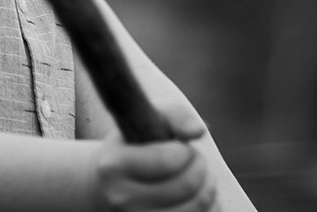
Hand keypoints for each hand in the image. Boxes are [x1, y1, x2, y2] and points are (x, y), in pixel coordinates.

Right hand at [89, 99, 213, 211]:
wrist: (107, 188)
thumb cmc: (133, 148)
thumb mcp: (144, 121)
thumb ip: (175, 115)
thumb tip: (198, 132)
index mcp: (114, 165)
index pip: (168, 160)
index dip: (186, 151)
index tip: (183, 148)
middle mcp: (121, 199)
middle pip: (187, 185)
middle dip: (202, 167)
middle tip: (197, 161)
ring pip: (196, 209)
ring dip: (209, 189)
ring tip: (201, 178)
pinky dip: (209, 209)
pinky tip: (199, 197)